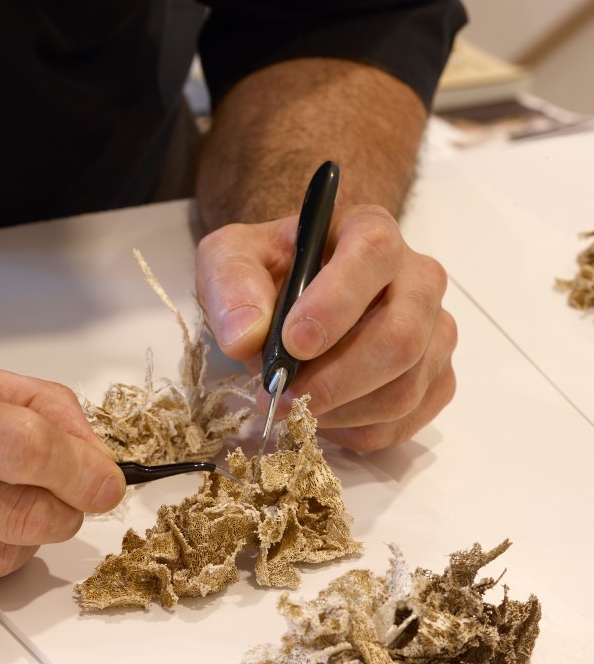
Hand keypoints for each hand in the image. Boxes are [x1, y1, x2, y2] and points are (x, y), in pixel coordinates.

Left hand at [195, 205, 456, 452]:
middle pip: (401, 337)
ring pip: (404, 388)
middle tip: (282, 395)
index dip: (336, 303)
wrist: (288, 302)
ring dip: (340, 410)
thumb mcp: (228, 259)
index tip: (292, 343)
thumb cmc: (266, 273)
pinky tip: (321, 416)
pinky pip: (405, 421)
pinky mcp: (435, 379)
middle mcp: (418, 278)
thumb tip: (245, 336)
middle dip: (336, 379)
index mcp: (370, 231)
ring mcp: (435, 332)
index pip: (373, 256)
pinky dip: (354, 431)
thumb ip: (230, 284)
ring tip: (293, 406)